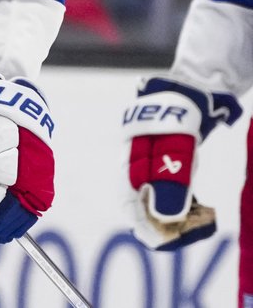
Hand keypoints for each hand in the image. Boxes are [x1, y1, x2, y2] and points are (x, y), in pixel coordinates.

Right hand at [123, 76, 241, 249]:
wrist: (186, 88)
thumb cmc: (179, 118)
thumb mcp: (179, 152)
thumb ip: (171, 185)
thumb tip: (166, 219)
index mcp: (129, 166)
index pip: (132, 208)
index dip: (149, 229)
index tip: (170, 241)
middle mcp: (131, 166)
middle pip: (141, 205)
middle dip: (165, 222)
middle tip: (193, 227)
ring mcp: (144, 160)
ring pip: (152, 196)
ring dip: (173, 211)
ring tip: (199, 215)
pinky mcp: (157, 156)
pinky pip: (162, 185)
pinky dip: (177, 198)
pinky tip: (195, 200)